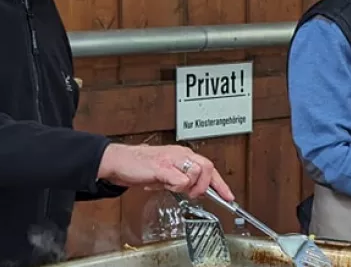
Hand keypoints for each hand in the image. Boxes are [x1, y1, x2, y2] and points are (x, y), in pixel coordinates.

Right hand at [97, 143, 234, 200]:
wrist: (121, 161)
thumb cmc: (143, 166)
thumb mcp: (168, 174)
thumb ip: (182, 179)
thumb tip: (196, 191)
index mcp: (185, 155)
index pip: (210, 168)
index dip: (221, 184)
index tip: (229, 196)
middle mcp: (181, 154)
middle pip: (207, 168)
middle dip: (204, 186)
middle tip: (193, 194)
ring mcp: (171, 159)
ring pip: (196, 173)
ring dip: (187, 186)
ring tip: (174, 187)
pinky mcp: (161, 167)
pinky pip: (179, 178)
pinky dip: (176, 186)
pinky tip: (166, 184)